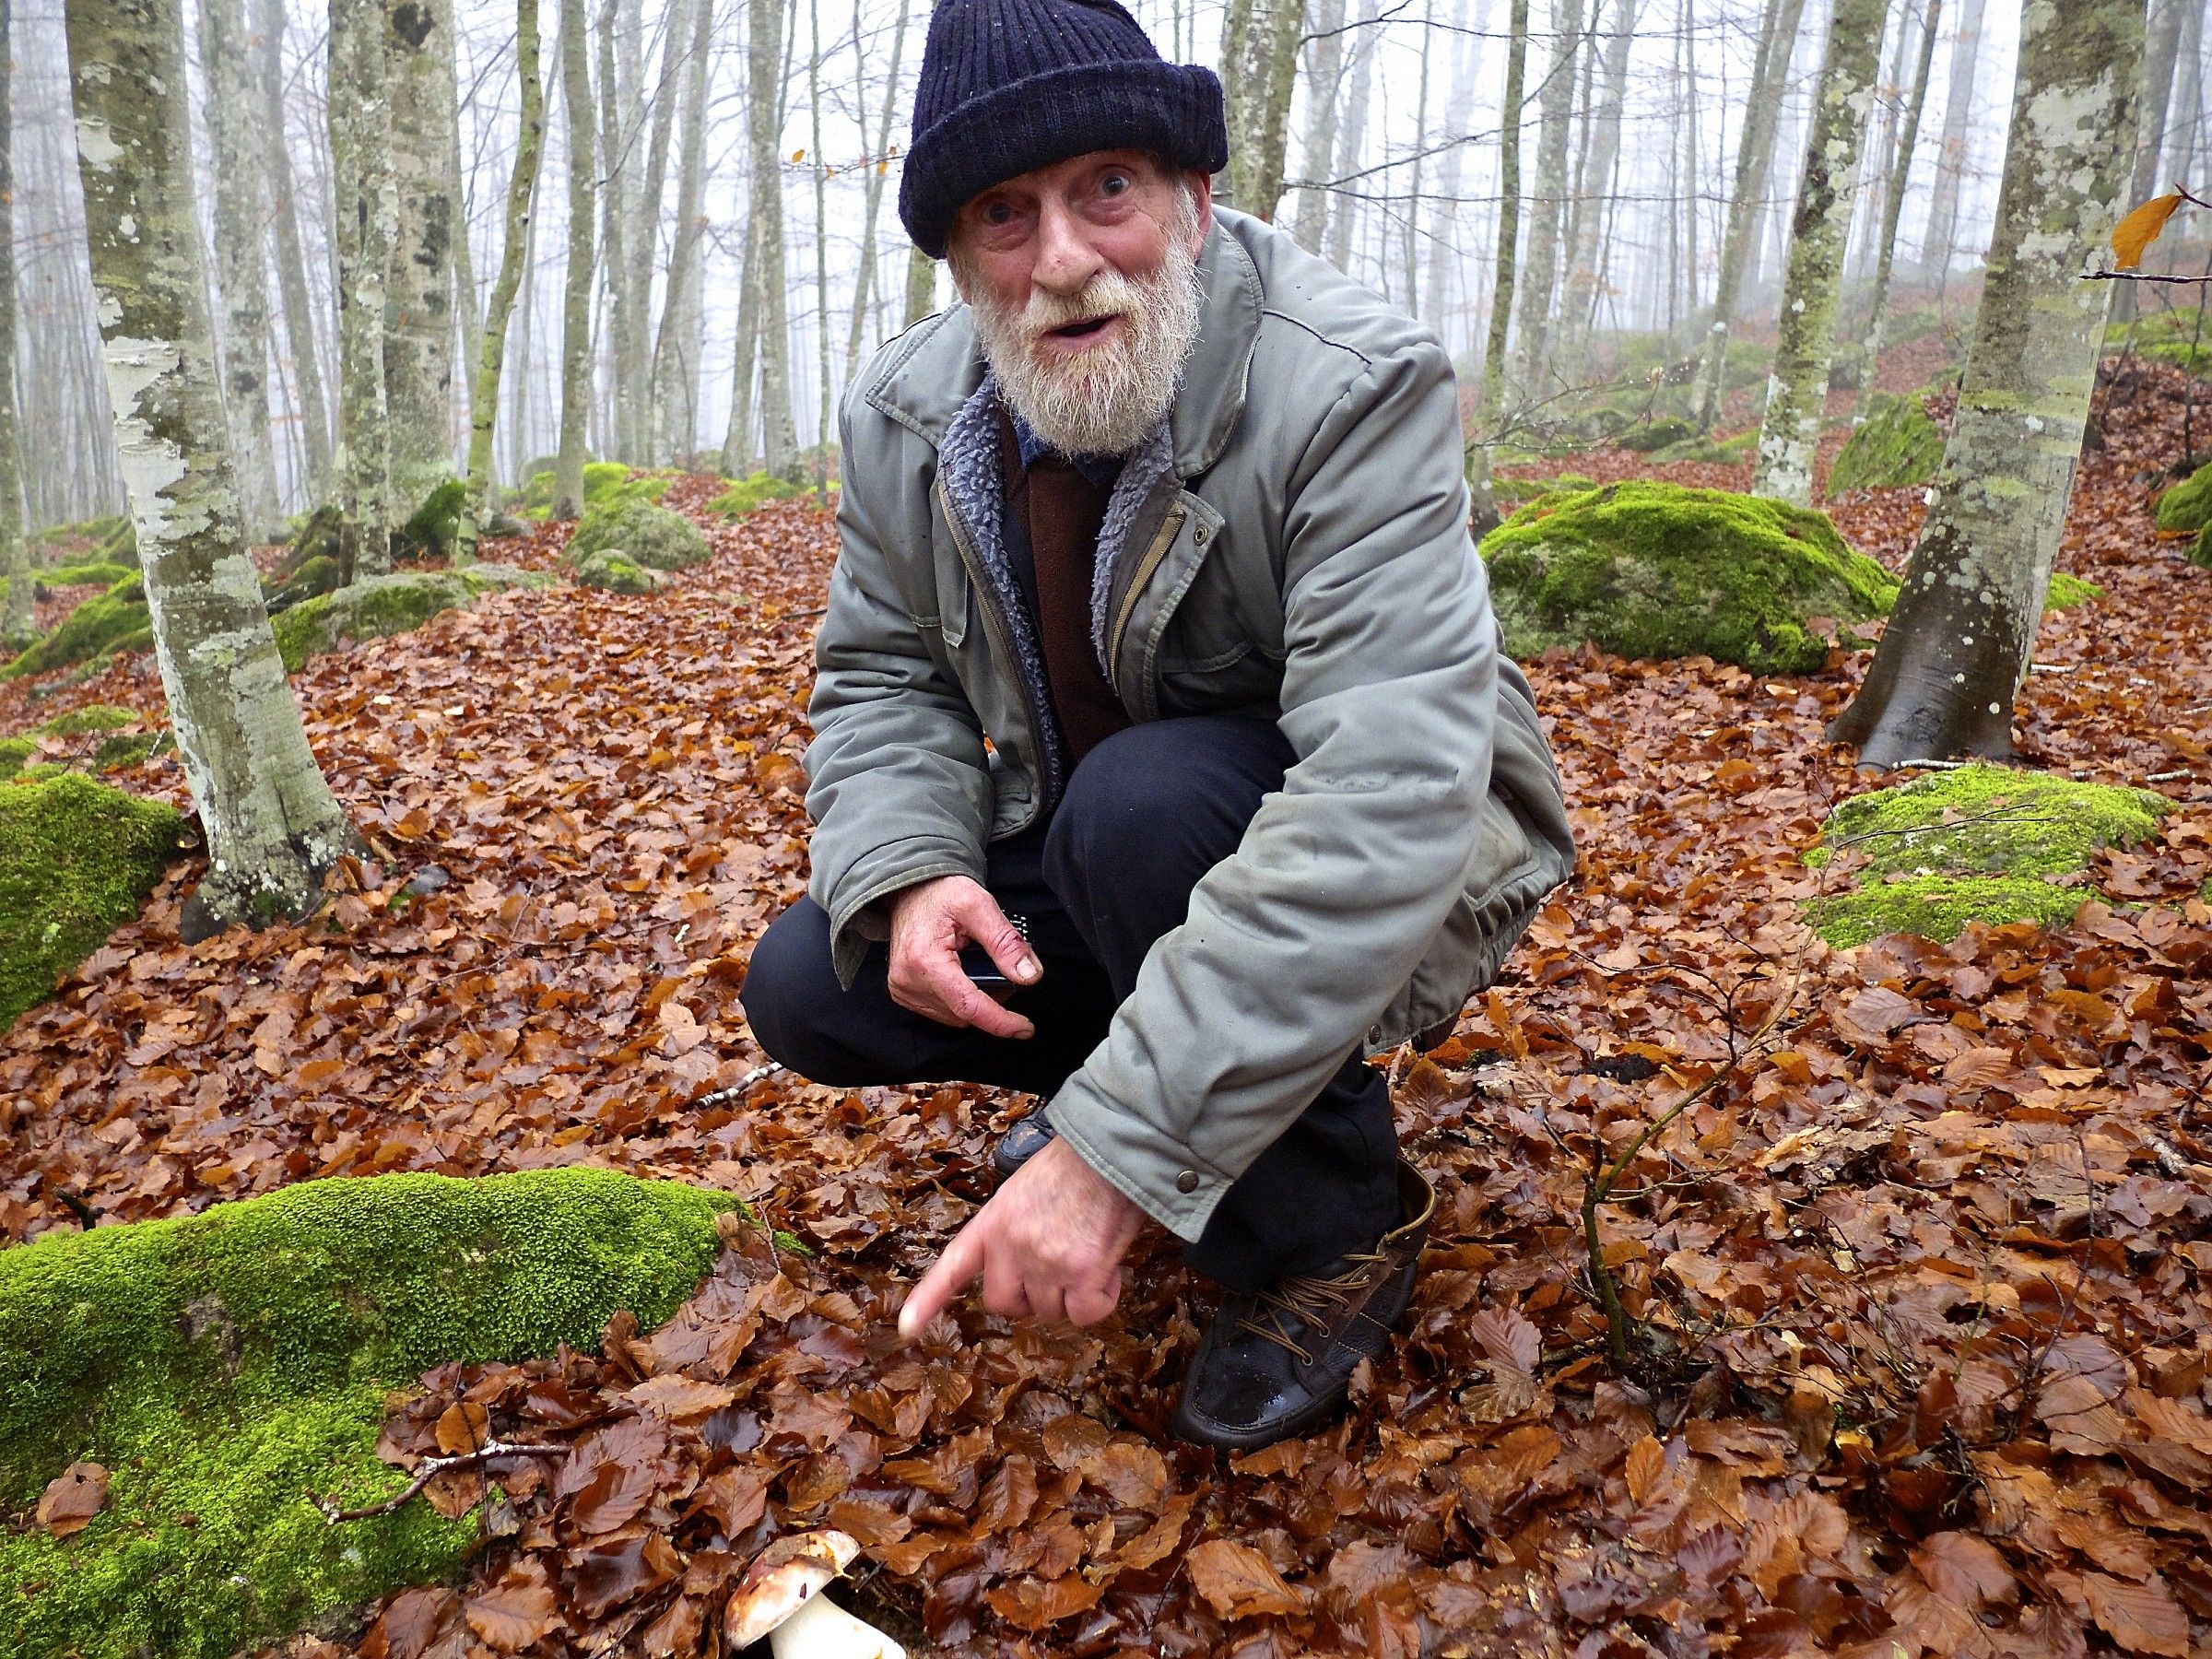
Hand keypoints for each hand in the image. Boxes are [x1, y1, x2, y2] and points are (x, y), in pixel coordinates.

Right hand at [887, 874, 1040, 1039]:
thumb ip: (1006, 942)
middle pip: (964, 1013)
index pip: (968, 1006)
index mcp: (925, 960)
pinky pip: (942, 1010)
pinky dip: (960, 999)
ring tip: (983, 969)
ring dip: (976, 1001)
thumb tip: (1029, 976)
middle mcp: (908, 981)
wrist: (909, 889)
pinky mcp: (904, 993)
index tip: (1024, 1029)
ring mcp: (903, 990)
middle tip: (1006, 971)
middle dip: (992, 1001)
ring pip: (954, 1016)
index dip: (1000, 1021)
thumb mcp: (979, 906)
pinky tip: (965, 976)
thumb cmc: (940, 893)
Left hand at [898, 1137, 1143, 1334]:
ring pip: (1051, 1311)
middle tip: (1057, 1272)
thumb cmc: (1074, 1165)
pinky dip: (1100, 1299)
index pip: (953, 1267)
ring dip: (1071, 1294)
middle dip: (1030, 1297)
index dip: (928, 1301)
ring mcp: (1045, 1264)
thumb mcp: (1022, 1190)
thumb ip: (1013, 1229)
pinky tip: (1107, 1270)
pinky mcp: (1082, 1276)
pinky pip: (1086, 1313)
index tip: (908, 1329)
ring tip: (1088, 1253)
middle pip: (1006, 1304)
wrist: (1110, 1150)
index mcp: (992, 1224)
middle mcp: (1012, 1248)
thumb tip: (1026, 1265)